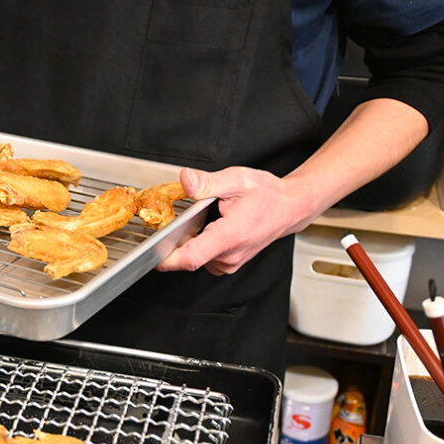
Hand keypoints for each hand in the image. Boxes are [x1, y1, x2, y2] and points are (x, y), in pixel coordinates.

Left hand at [157, 166, 307, 274]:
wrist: (291, 207)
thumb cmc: (268, 195)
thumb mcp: (237, 180)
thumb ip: (207, 182)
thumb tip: (186, 179)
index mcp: (230, 236)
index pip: (192, 257)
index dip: (167, 258)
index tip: (152, 252)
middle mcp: (229, 255)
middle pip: (189, 257)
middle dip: (177, 239)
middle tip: (184, 218)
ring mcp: (230, 262)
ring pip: (196, 258)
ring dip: (191, 241)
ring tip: (204, 220)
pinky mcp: (229, 264)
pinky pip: (205, 258)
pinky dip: (200, 245)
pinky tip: (209, 229)